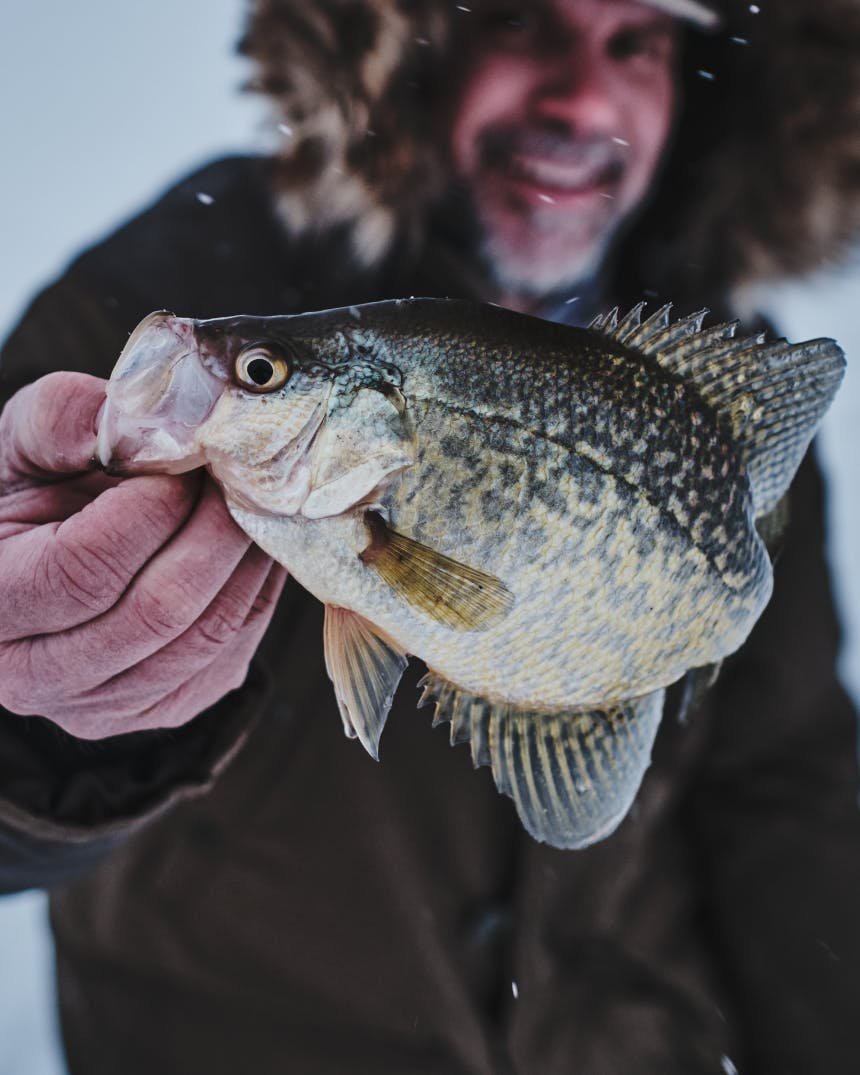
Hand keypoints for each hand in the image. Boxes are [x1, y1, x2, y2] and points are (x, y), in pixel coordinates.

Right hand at [0, 372, 285, 738]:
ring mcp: (107, 706)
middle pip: (156, 612)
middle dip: (212, 532)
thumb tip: (135, 421)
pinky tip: (253, 543)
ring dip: (243, 561)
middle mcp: (37, 678)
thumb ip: (61, 421)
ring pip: (204, 638)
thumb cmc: (35, 496)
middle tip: (234, 475)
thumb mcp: (26, 445)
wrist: (52, 554)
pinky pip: (233, 651)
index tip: (182, 463)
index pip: (81, 572)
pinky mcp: (167, 707)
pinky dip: (256, 591)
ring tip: (251, 502)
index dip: (147, 512)